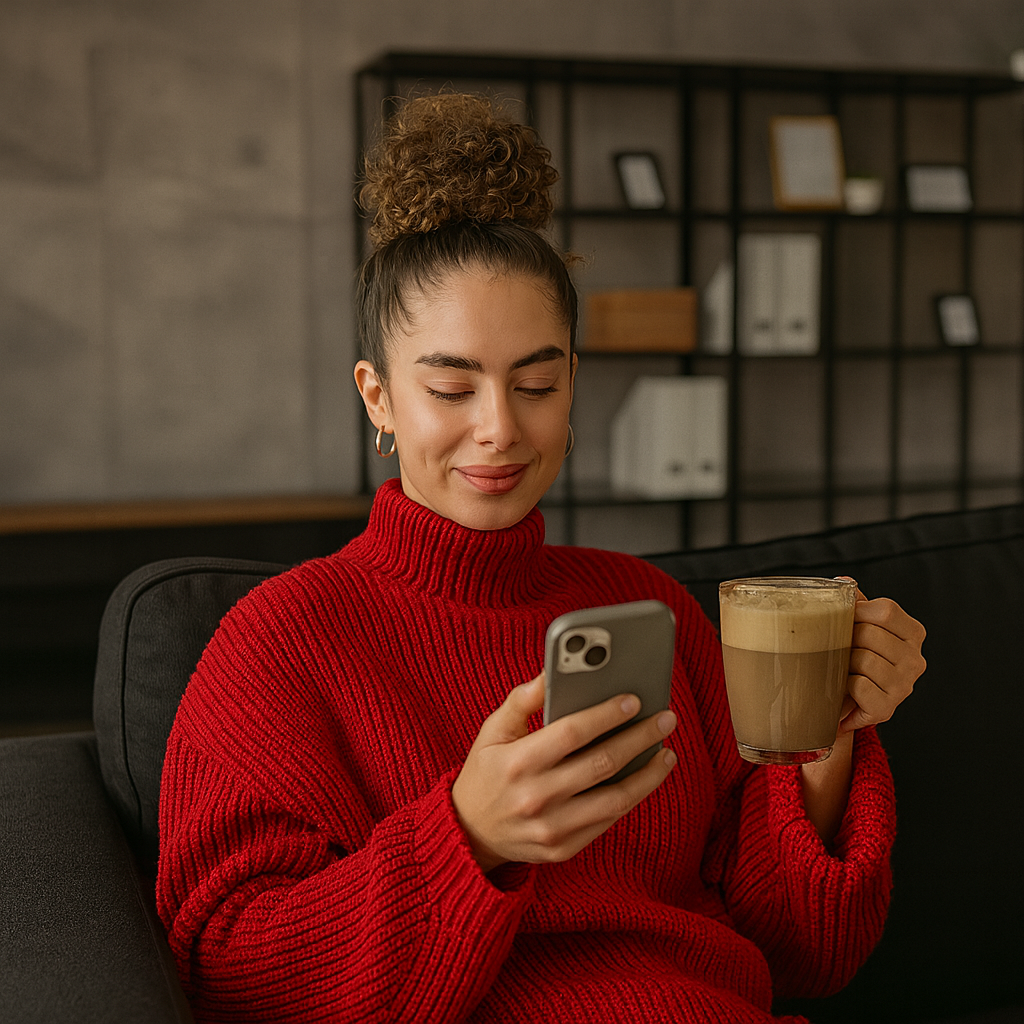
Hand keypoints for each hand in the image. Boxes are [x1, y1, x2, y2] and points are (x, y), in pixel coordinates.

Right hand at [451, 673, 676, 873]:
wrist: (467, 832)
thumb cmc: (486, 771)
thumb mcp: (492, 730)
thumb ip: (522, 700)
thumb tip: (551, 671)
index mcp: (517, 761)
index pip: (572, 733)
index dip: (606, 714)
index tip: (634, 699)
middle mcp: (535, 797)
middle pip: (601, 763)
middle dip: (639, 738)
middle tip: (665, 718)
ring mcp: (551, 828)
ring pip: (614, 799)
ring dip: (647, 774)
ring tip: (665, 752)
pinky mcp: (562, 849)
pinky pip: (607, 822)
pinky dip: (630, 798)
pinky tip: (644, 778)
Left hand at [839, 585, 926, 733]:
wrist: (850, 701)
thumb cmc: (856, 658)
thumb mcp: (861, 627)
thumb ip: (856, 603)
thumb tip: (845, 582)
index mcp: (913, 633)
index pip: (886, 610)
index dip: (858, 612)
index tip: (847, 620)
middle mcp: (915, 659)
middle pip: (870, 633)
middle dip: (847, 639)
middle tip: (843, 649)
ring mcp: (904, 686)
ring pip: (864, 659)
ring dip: (845, 663)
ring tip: (846, 669)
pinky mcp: (887, 708)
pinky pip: (859, 685)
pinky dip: (846, 685)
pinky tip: (849, 688)